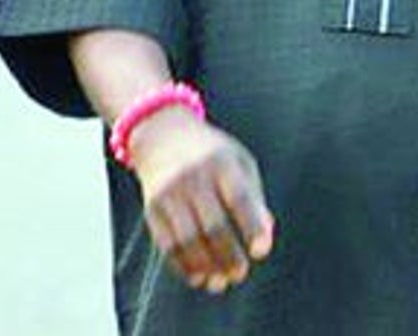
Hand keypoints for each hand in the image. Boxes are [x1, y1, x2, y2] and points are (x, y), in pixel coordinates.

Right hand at [129, 106, 274, 293]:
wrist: (162, 135)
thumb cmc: (212, 154)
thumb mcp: (239, 162)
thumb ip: (254, 198)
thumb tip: (265, 238)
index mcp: (222, 161)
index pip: (239, 197)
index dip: (251, 226)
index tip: (260, 251)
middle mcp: (193, 176)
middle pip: (213, 225)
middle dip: (228, 255)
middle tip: (240, 273)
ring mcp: (170, 192)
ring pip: (188, 240)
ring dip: (206, 267)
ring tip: (221, 282)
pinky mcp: (152, 208)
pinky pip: (168, 245)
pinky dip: (184, 266)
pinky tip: (199, 277)